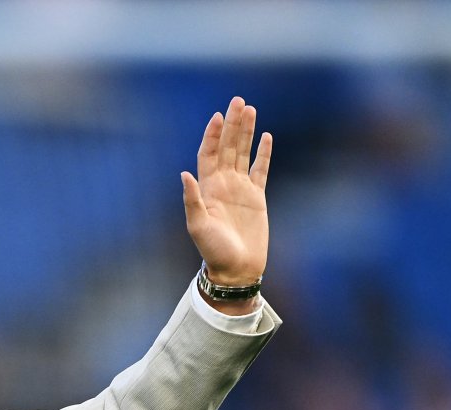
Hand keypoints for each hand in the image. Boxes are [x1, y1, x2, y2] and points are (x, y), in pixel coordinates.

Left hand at [181, 97, 270, 287]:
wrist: (236, 269)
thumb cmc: (213, 250)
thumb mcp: (198, 226)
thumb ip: (192, 200)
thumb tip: (185, 174)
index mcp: (207, 188)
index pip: (209, 153)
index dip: (213, 135)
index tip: (218, 115)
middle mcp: (223, 184)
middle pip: (228, 147)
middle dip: (232, 124)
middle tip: (238, 100)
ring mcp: (240, 189)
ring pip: (244, 153)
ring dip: (246, 132)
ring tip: (250, 109)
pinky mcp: (257, 197)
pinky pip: (260, 170)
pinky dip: (263, 153)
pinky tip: (266, 136)